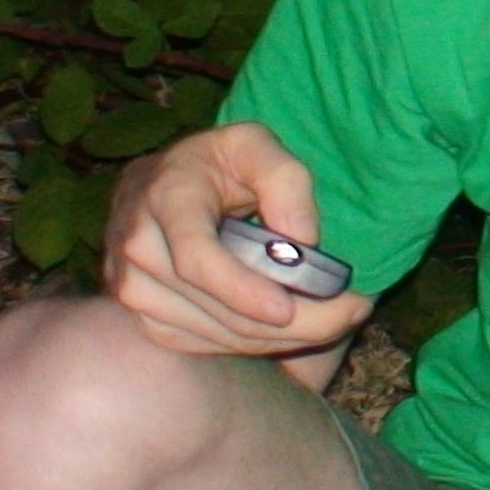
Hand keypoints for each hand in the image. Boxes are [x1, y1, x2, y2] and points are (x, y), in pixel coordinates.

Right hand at [104, 121, 369, 360]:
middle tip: (354, 310)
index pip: (196, 258)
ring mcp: (134, 288)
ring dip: (281, 338)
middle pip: (214, 307)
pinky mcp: (146, 316)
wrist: (166, 181)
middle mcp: (139, 248)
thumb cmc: (221, 161)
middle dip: (291, 322)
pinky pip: (204, 345)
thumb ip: (286, 180)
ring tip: (337, 317)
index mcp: (165, 197)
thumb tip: (302, 241)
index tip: (289, 309)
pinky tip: (294, 327)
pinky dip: (255, 342)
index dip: (242, 289)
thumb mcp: (257, 144)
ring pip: (214, 334)